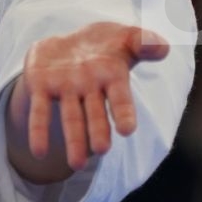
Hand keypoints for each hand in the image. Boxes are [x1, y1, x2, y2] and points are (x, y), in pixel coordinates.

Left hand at [7, 22, 169, 176]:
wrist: (73, 41)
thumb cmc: (108, 44)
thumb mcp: (127, 36)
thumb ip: (144, 42)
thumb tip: (163, 47)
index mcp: (112, 77)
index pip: (121, 98)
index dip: (124, 113)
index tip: (127, 130)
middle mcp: (89, 89)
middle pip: (94, 113)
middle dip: (98, 131)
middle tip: (101, 149)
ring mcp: (65, 89)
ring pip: (71, 118)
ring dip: (74, 140)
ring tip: (76, 164)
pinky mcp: (41, 87)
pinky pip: (39, 111)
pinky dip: (38, 131)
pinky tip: (38, 151)